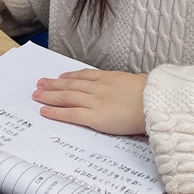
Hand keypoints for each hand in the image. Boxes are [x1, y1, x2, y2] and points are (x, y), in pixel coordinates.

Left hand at [32, 69, 147, 135]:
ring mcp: (95, 101)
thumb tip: (129, 89)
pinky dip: (56, 112)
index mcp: (110, 78)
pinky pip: (70, 113)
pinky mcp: (95, 116)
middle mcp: (99, 87)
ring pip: (66, 96)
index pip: (84, 76)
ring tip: (37, 95)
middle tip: (40, 84)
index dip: (70, 76)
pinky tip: (45, 111)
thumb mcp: (139, 84)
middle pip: (71, 84)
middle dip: (53, 84)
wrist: (156, 103)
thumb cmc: (153, 96)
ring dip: (50, 96)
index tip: (59, 77)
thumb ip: (127, 86)